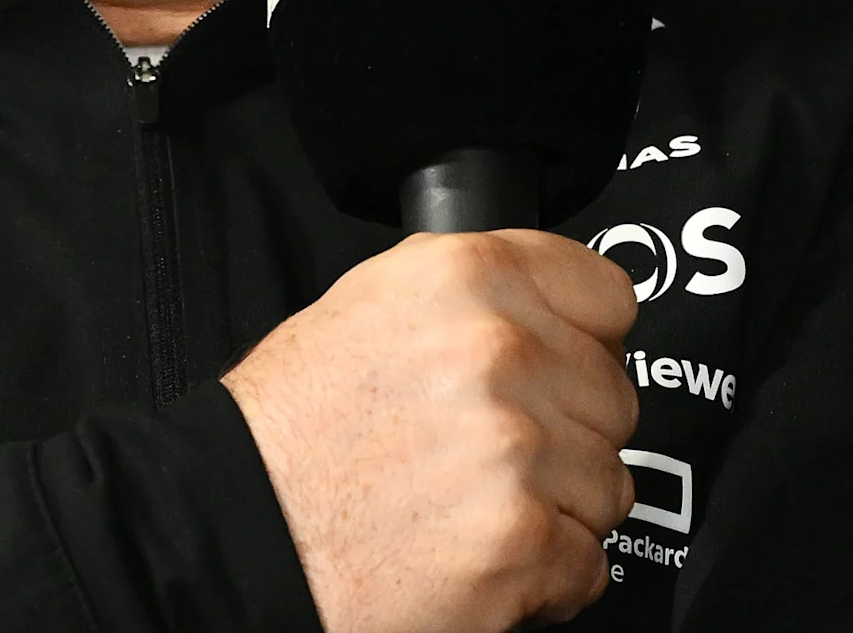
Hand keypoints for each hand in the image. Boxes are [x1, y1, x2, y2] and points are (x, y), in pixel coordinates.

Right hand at [224, 231, 640, 632]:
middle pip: (614, 397)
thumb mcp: (366, 308)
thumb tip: (546, 310)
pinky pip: (590, 562)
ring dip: (558, 508)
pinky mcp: (524, 538)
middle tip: (493, 457)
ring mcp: (519, 446)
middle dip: (569, 435)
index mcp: (465, 275)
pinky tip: (481, 557)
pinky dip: (546, 576)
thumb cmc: (287, 436)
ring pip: (610, 483)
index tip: (559, 370)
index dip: (584, 342)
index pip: (608, 296)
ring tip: (476, 508)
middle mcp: (499, 349)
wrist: (238, 536)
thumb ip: (469, 298)